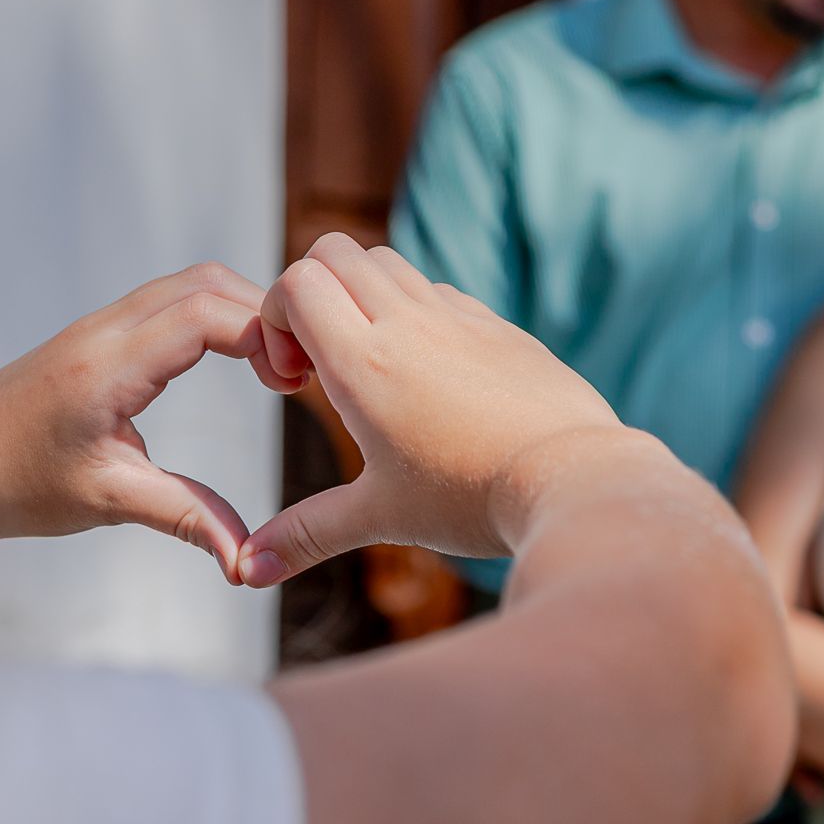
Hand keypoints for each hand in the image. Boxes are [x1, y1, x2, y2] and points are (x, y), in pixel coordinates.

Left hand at [0, 262, 306, 580]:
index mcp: (107, 367)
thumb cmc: (14, 488)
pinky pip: (168, 302)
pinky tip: (237, 359)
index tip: (296, 380)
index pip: (205, 314)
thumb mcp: (108, 503)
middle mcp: (104, 331)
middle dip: (266, 314)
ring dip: (242, 311)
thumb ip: (186, 518)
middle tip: (300, 373)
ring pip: (188, 285)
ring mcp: (97, 326)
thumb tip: (248, 563)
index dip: (264, 333)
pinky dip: (214, 317)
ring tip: (278, 367)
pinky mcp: (96, 335)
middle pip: (205, 283)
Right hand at [236, 234, 621, 586]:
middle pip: (334, 251)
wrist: (573, 480)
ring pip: (387, 262)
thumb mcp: (380, 517)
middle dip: (310, 291)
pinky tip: (430, 378)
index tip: (294, 379)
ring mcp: (458, 316)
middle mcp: (408, 322)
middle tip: (321, 362)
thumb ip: (307, 534)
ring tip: (373, 367)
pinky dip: (414, 311)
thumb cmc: (472, 500)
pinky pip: (439, 290)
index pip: (297, 282)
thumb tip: (250, 572)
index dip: (276, 316)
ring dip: (361, 295)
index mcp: (365, 362)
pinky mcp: (497, 324)